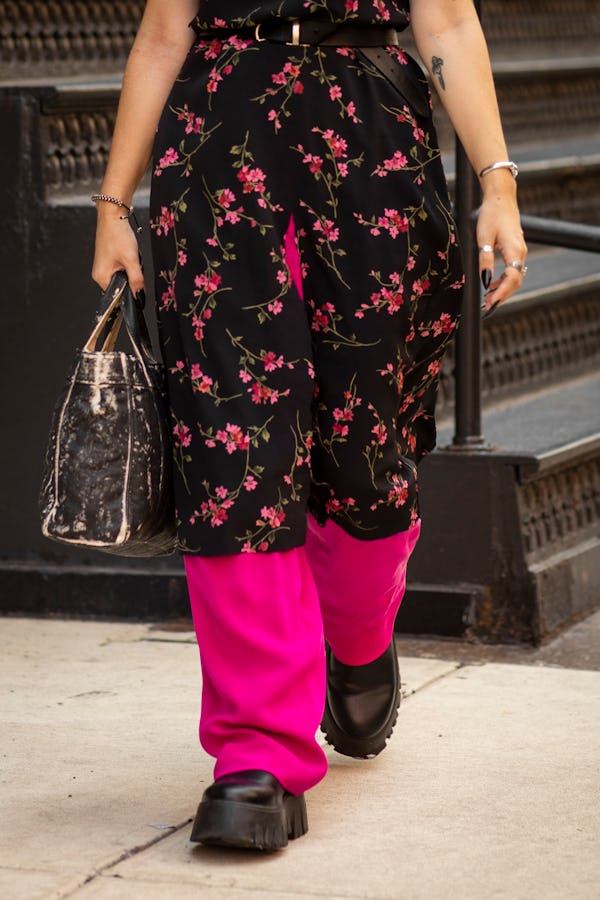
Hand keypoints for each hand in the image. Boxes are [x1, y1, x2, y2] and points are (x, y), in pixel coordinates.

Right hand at [91, 207, 144, 295]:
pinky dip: (128, 265)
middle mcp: (99, 274)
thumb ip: (136, 280)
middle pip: (120, 288)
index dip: (130, 293)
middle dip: (131, 280)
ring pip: (122, 278)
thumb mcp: (131, 259)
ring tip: (130, 258)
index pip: (118, 296)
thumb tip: (139, 295)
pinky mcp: (107, 261)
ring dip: (130, 272)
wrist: (112, 216)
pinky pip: (121, 270)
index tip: (138, 286)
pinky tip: (128, 255)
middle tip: (133, 265)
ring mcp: (103, 267)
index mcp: (101, 277)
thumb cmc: (117, 235)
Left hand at [476, 181, 527, 316]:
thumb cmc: (491, 215)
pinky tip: (492, 284)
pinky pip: (513, 270)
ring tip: (487, 298)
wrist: (501, 198)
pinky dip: (504, 280)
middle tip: (486, 306)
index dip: (502, 294)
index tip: (490, 304)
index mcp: (515, 250)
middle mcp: (521, 253)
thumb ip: (485, 261)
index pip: (512, 279)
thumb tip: (485, 282)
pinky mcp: (516, 250)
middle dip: (502, 295)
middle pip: (515, 281)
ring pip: (515, 277)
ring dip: (503, 289)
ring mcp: (520, 251)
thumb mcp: (483, 239)